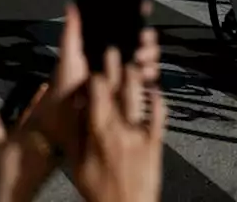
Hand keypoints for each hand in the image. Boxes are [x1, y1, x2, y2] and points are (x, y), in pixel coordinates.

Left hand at [24, 4, 158, 153]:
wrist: (60, 123)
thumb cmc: (62, 89)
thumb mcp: (68, 58)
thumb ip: (72, 33)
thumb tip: (72, 5)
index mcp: (101, 51)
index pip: (124, 32)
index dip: (136, 20)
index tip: (142, 10)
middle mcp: (115, 64)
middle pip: (139, 47)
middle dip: (147, 42)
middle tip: (144, 41)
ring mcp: (123, 82)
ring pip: (145, 65)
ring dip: (150, 60)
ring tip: (144, 61)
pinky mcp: (128, 100)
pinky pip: (145, 88)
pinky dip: (150, 81)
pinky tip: (148, 78)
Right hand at [69, 48, 165, 201]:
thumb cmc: (98, 189)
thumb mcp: (78, 162)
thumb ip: (78, 134)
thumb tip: (77, 109)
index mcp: (97, 132)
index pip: (95, 93)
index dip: (95, 75)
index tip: (94, 64)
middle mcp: (119, 128)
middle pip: (117, 89)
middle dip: (115, 66)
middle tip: (113, 48)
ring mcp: (139, 134)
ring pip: (138, 98)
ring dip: (136, 77)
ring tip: (134, 61)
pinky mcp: (155, 142)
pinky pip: (159, 116)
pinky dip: (158, 100)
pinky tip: (156, 88)